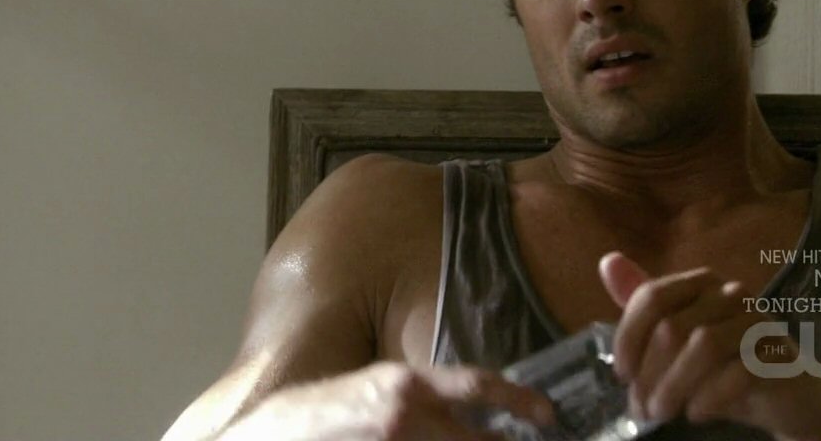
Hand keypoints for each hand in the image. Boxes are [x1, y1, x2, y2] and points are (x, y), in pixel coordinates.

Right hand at [216, 361, 554, 440]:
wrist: (272, 436)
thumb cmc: (324, 416)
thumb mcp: (375, 390)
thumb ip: (424, 400)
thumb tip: (474, 415)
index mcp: (405, 386)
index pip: (478, 385)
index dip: (519, 399)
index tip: (548, 413)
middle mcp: (404, 415)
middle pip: (479, 438)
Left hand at [599, 252, 820, 438]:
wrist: (793, 395)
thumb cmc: (728, 365)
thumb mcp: (681, 339)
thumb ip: (646, 306)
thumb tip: (607, 262)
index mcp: (703, 285)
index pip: (652, 296)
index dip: (629, 337)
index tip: (622, 374)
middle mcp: (731, 294)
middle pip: (673, 327)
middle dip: (648, 374)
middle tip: (642, 409)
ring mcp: (759, 322)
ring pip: (703, 345)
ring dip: (674, 386)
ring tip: (663, 414)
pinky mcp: (780, 355)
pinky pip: (738, 370)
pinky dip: (710, 396)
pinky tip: (697, 413)